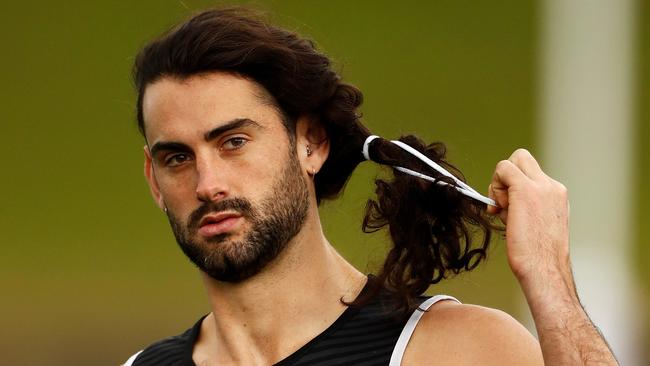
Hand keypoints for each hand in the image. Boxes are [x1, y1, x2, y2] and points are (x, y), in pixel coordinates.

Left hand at [487, 149, 570, 283]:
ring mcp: (541, 187)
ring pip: (511, 161)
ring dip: (499, 183)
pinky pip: (503, 168)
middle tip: (501, 204)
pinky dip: (495, 186)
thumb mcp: (536, 223)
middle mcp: (552, 186)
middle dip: (504, 177)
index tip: (507, 207)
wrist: (544, 269)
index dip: (512, 184)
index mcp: (556, 194)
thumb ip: (525, 206)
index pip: (529, 171)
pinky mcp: (526, 190)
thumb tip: (503, 199)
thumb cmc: (536, 256)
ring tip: (504, 212)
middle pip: (521, 158)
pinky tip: (499, 210)